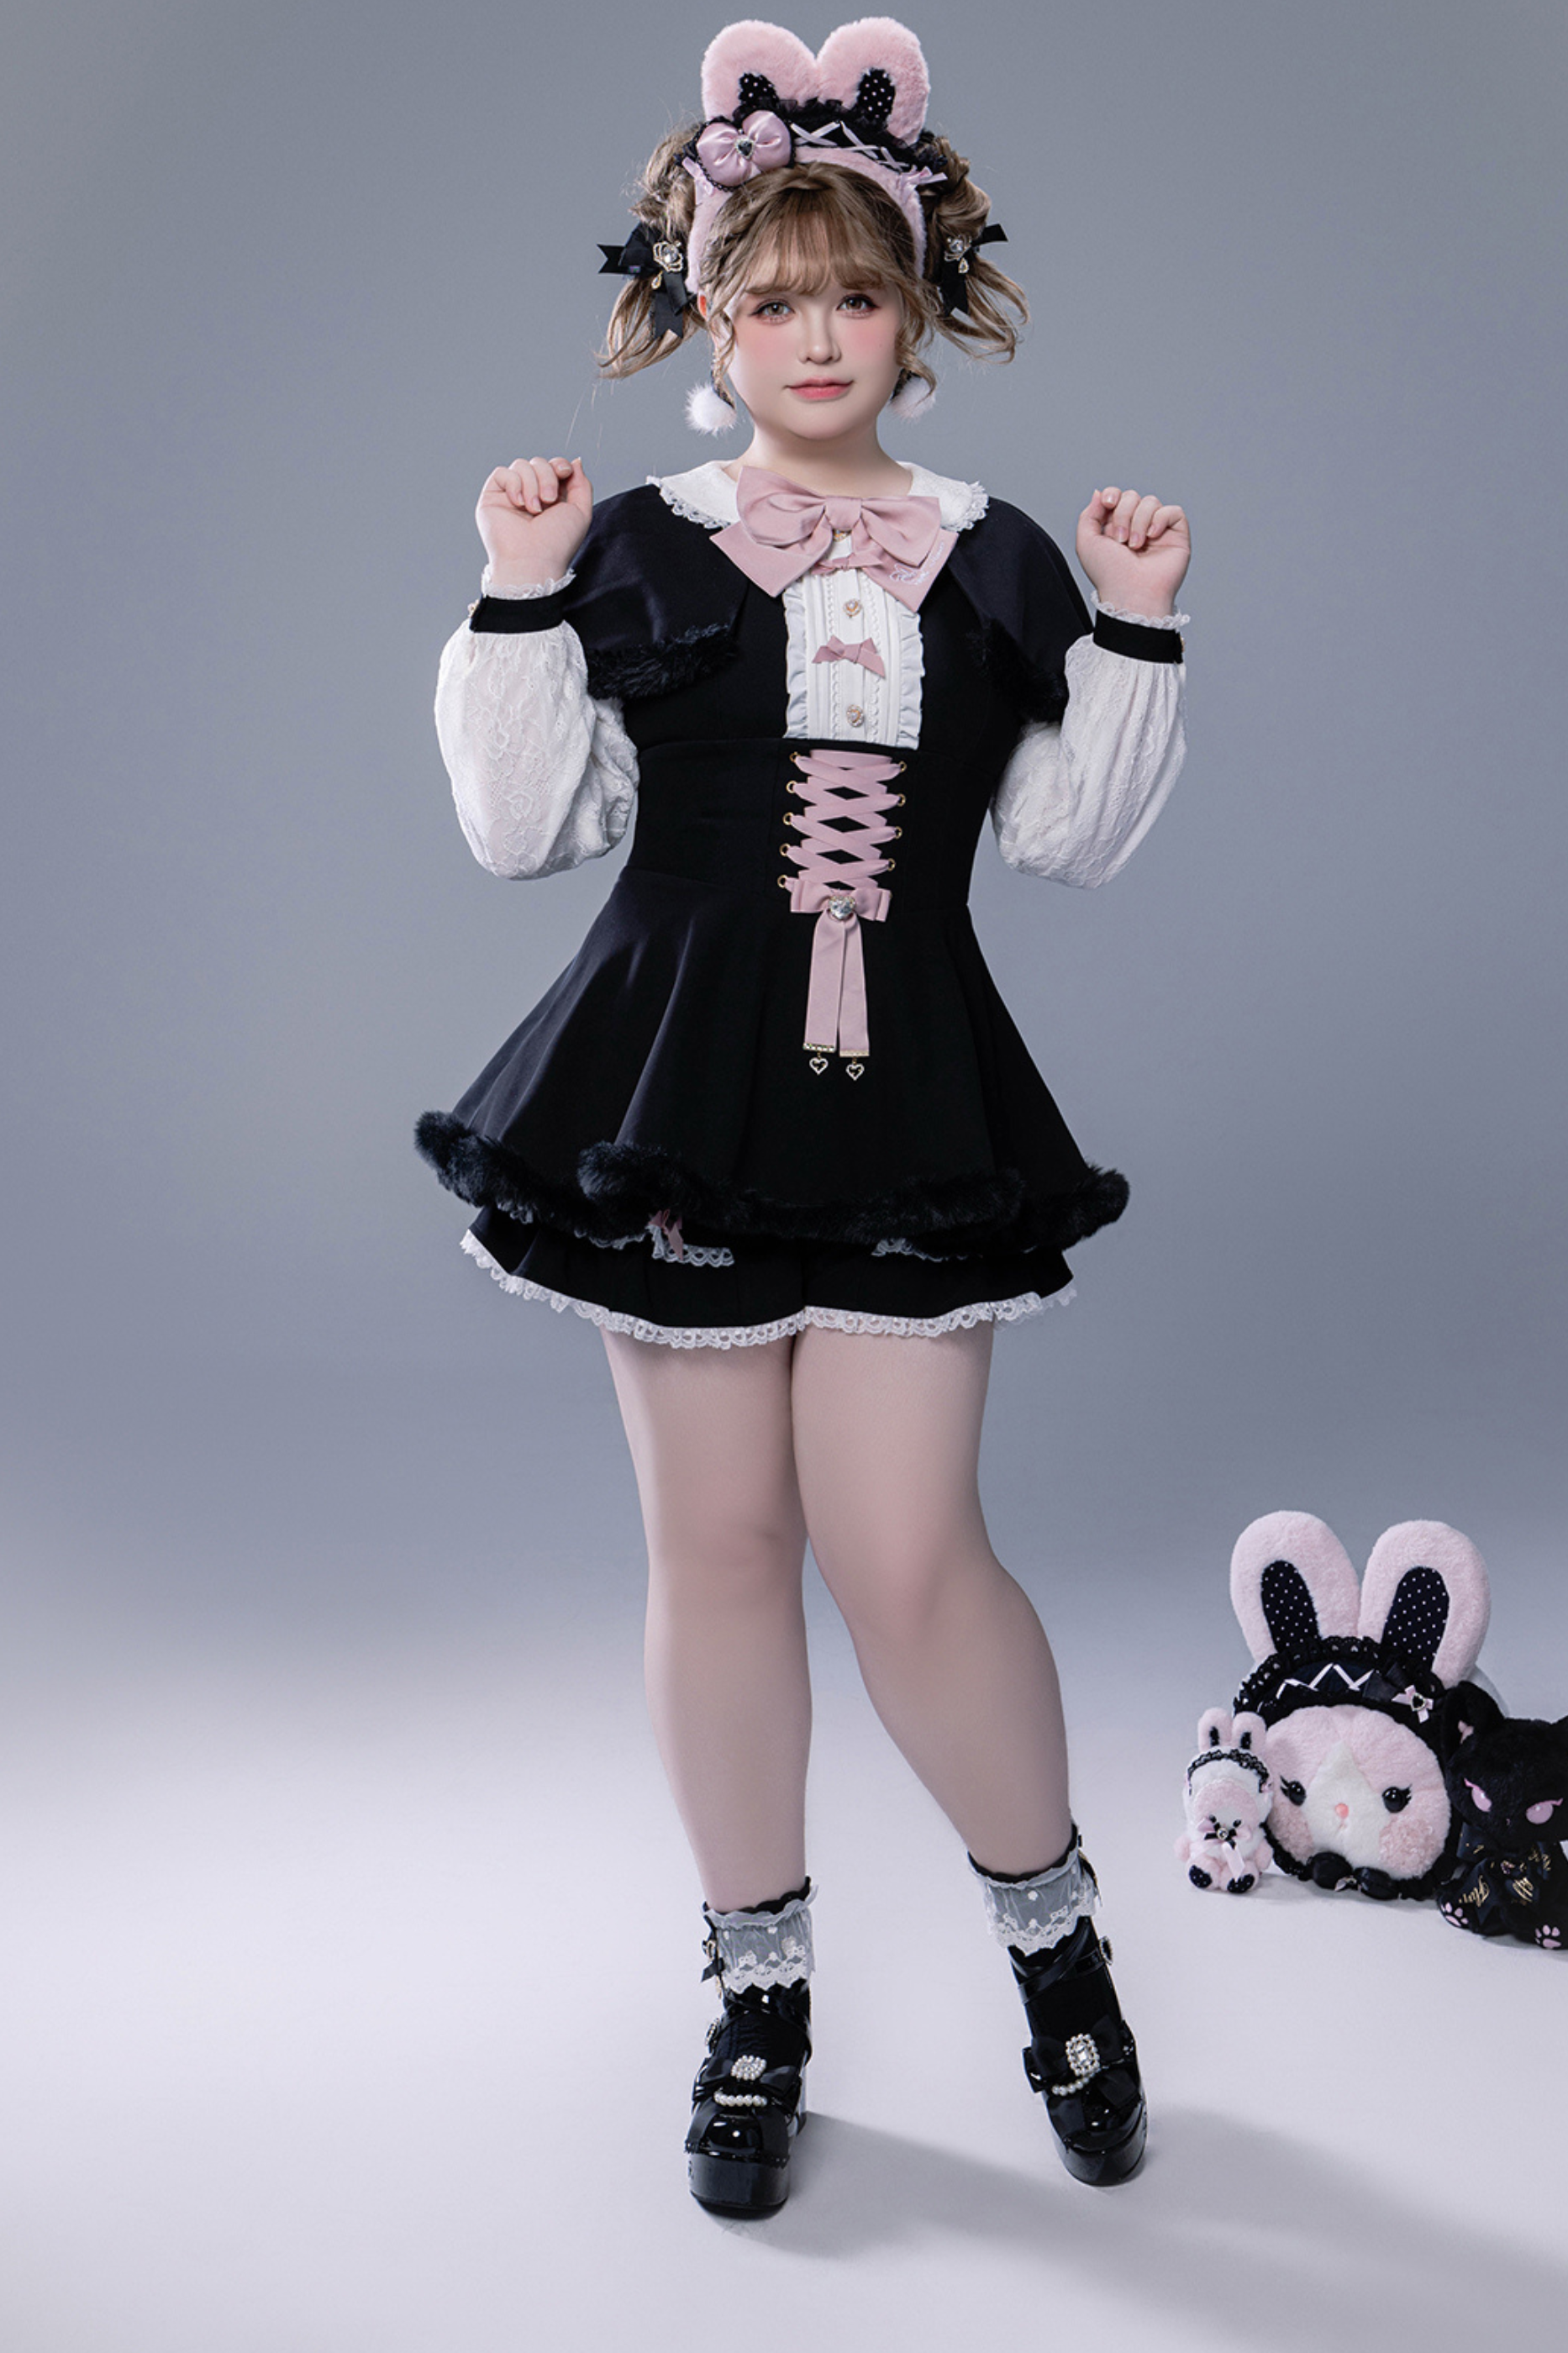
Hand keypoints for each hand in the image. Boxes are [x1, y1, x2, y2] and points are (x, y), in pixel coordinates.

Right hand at [477, 457, 592, 586]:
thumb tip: (575, 461)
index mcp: (551, 497)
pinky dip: (514, 483)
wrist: (533, 560)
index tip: (564, 473)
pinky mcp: (492, 497)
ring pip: (521, 465)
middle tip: (548, 501)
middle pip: (538, 462)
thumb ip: (582, 485)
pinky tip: (519, 503)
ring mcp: (511, 495)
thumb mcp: (581, 513)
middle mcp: (531, 494)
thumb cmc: (556, 544)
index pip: (553, 466)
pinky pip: (502, 472)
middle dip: (547, 476)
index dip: (558, 464)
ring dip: (531, 484)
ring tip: (534, 509)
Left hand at [1075, 486, 1189, 616]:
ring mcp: (1157, 530)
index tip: (1108, 504)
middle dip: (1123, 514)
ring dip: (1139, 521)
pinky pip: (1173, 511)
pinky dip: (1160, 519)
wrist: (1130, 593)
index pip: (1117, 496)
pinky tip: (1152, 537)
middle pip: (1132, 496)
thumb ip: (1088, 515)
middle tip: (1120, 540)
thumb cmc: (1109, 575)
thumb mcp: (1086, 543)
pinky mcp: (1176, 534)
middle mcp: (1137, 526)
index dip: (1113, 494)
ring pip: (1150, 501)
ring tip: (1135, 546)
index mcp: (1116, 527)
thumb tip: (1100, 493)